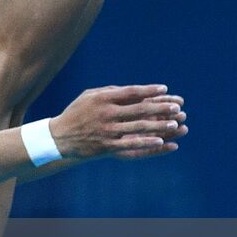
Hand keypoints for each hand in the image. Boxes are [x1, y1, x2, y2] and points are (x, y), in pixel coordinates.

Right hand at [49, 84, 186, 160]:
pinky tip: (161, 141)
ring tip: (175, 123)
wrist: (59, 137)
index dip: (149, 90)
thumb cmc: (77, 113)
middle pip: (138, 109)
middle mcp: (105, 113)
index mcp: (102, 98)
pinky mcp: (107, 146)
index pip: (131, 92)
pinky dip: (147, 143)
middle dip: (160, 107)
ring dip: (159, 125)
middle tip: (177, 107)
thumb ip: (111, 91)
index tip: (164, 89)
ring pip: (138, 127)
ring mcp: (107, 131)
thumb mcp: (89, 96)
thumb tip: (135, 90)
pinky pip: (131, 144)